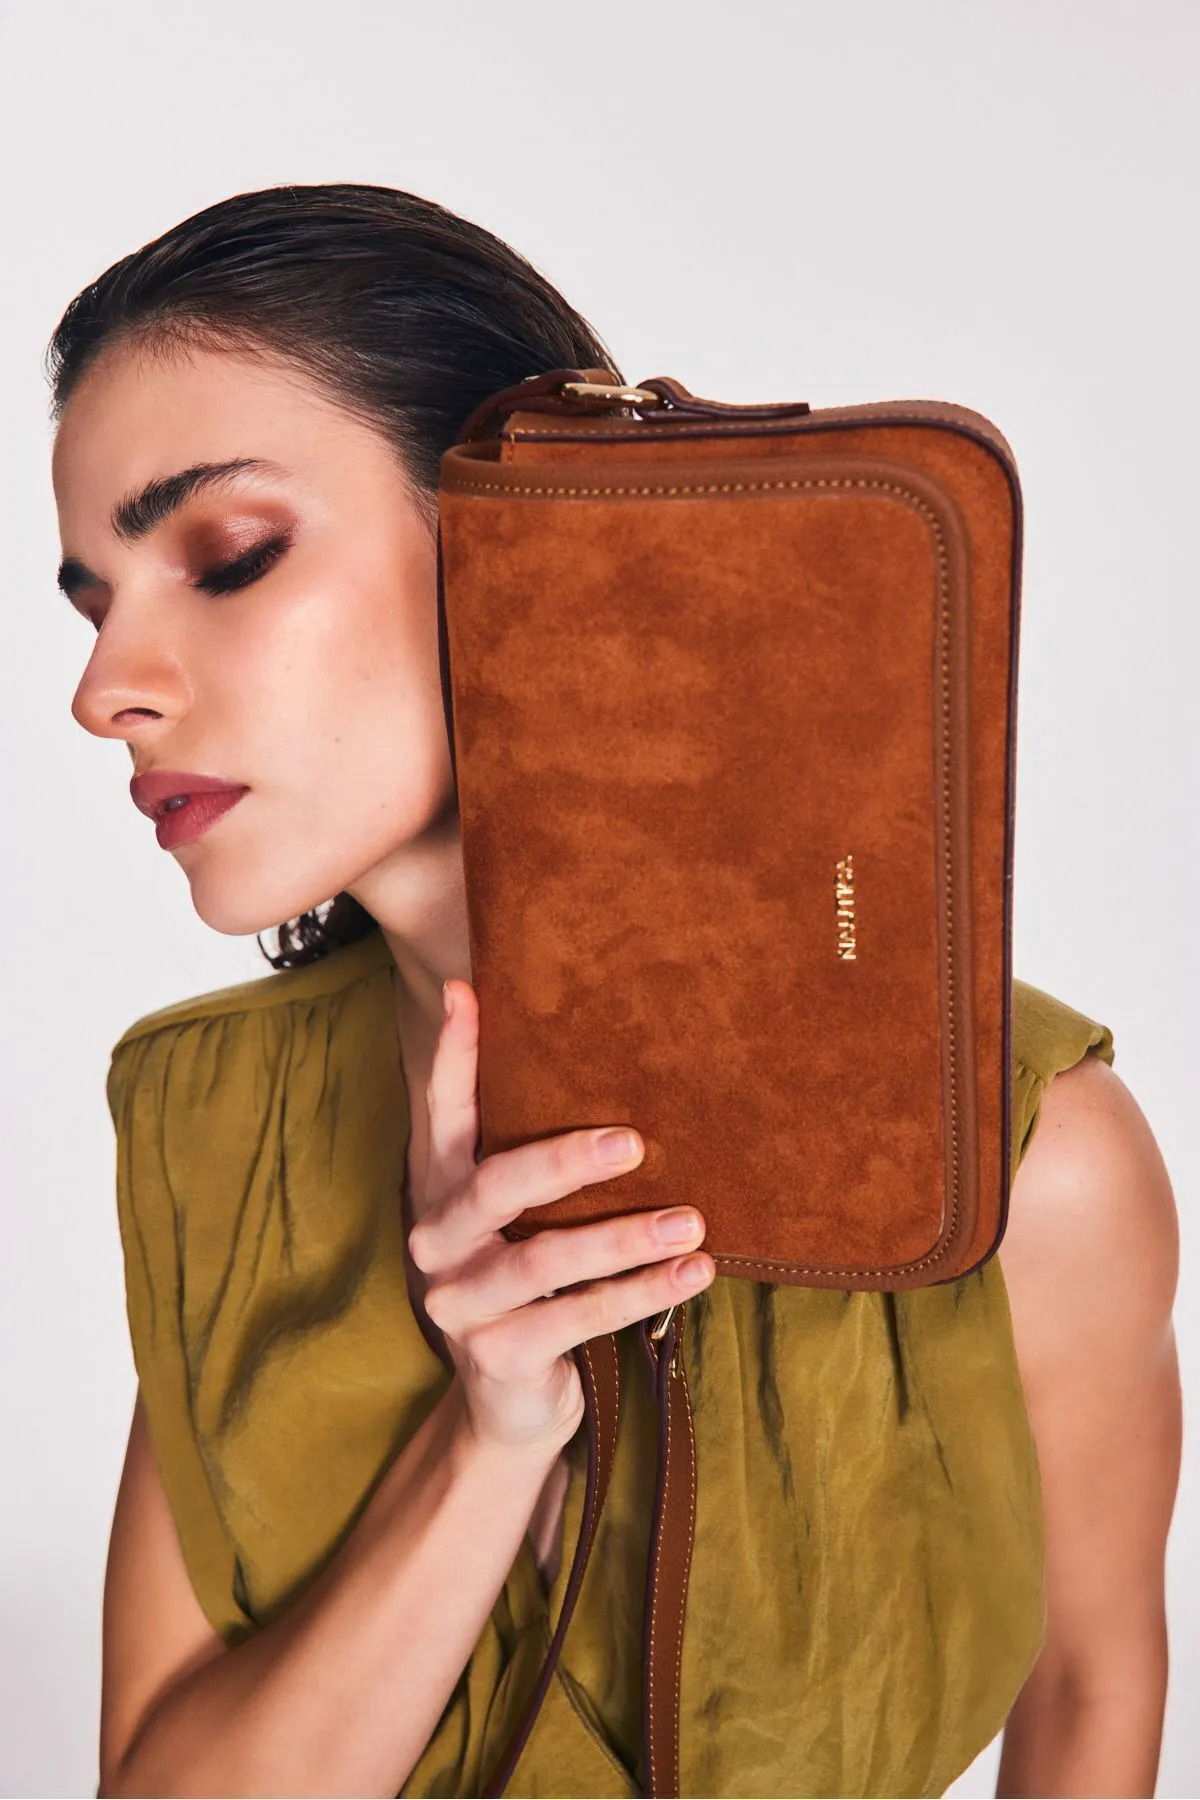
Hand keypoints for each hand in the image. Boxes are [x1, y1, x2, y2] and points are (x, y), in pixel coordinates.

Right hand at [406, 978, 714, 1455]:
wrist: (509, 1403)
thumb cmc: (533, 1284)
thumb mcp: (521, 1217)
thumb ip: (537, 1153)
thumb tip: (612, 1058)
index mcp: (443, 1189)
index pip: (443, 1112)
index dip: (451, 1054)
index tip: (465, 991)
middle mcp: (439, 1240)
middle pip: (495, 1186)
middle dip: (564, 1161)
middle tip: (635, 1143)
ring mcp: (462, 1303)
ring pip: (544, 1259)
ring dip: (624, 1238)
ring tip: (692, 1221)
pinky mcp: (499, 1355)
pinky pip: (578, 1317)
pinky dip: (641, 1294)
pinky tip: (693, 1274)